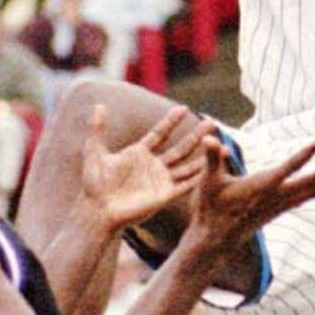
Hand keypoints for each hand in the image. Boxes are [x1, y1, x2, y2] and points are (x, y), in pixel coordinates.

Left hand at [81, 105, 213, 231]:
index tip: (185, 108)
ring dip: (202, 156)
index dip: (171, 121)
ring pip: (187, 165)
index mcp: (139, 153)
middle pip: (180, 147)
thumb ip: (98, 129)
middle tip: (211, 123)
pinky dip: (197, 178)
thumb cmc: (94, 185)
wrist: (98, 211)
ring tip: (220, 146)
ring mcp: (160, 181)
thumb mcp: (95, 152)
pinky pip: (184, 185)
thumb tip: (99, 104)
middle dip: (196, 135)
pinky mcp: (164, 195)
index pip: (160, 133)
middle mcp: (153, 166)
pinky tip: (210, 170)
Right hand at [187, 137, 314, 256]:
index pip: (292, 165)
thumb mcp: (209, 182)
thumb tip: (209, 137)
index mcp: (264, 185)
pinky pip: (308, 197)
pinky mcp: (281, 209)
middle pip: (314, 181)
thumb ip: (212, 158)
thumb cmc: (211, 208)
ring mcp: (281, 205)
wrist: (216, 240)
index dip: (309, 151)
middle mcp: (278, 196)